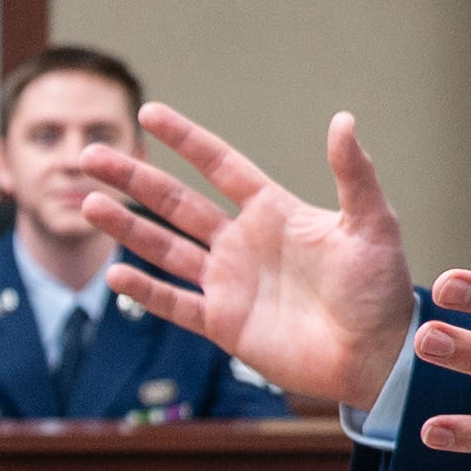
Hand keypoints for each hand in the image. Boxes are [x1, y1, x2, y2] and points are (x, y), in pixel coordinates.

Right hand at [92, 102, 424, 410]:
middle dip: (133, 179)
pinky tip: (115, 275)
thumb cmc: (382, 290)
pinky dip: (146, 291)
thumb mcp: (372, 225)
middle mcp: (243, 243)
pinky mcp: (225, 325)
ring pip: (166, 249)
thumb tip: (342, 119)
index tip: (148, 114)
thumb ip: (353, 174)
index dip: (184, 140)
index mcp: (273, 212)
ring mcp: (230, 284)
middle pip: (176, 203)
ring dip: (127, 228)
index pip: (218, 166)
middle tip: (89, 155)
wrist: (378, 356)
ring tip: (88, 203)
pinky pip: (176, 304)